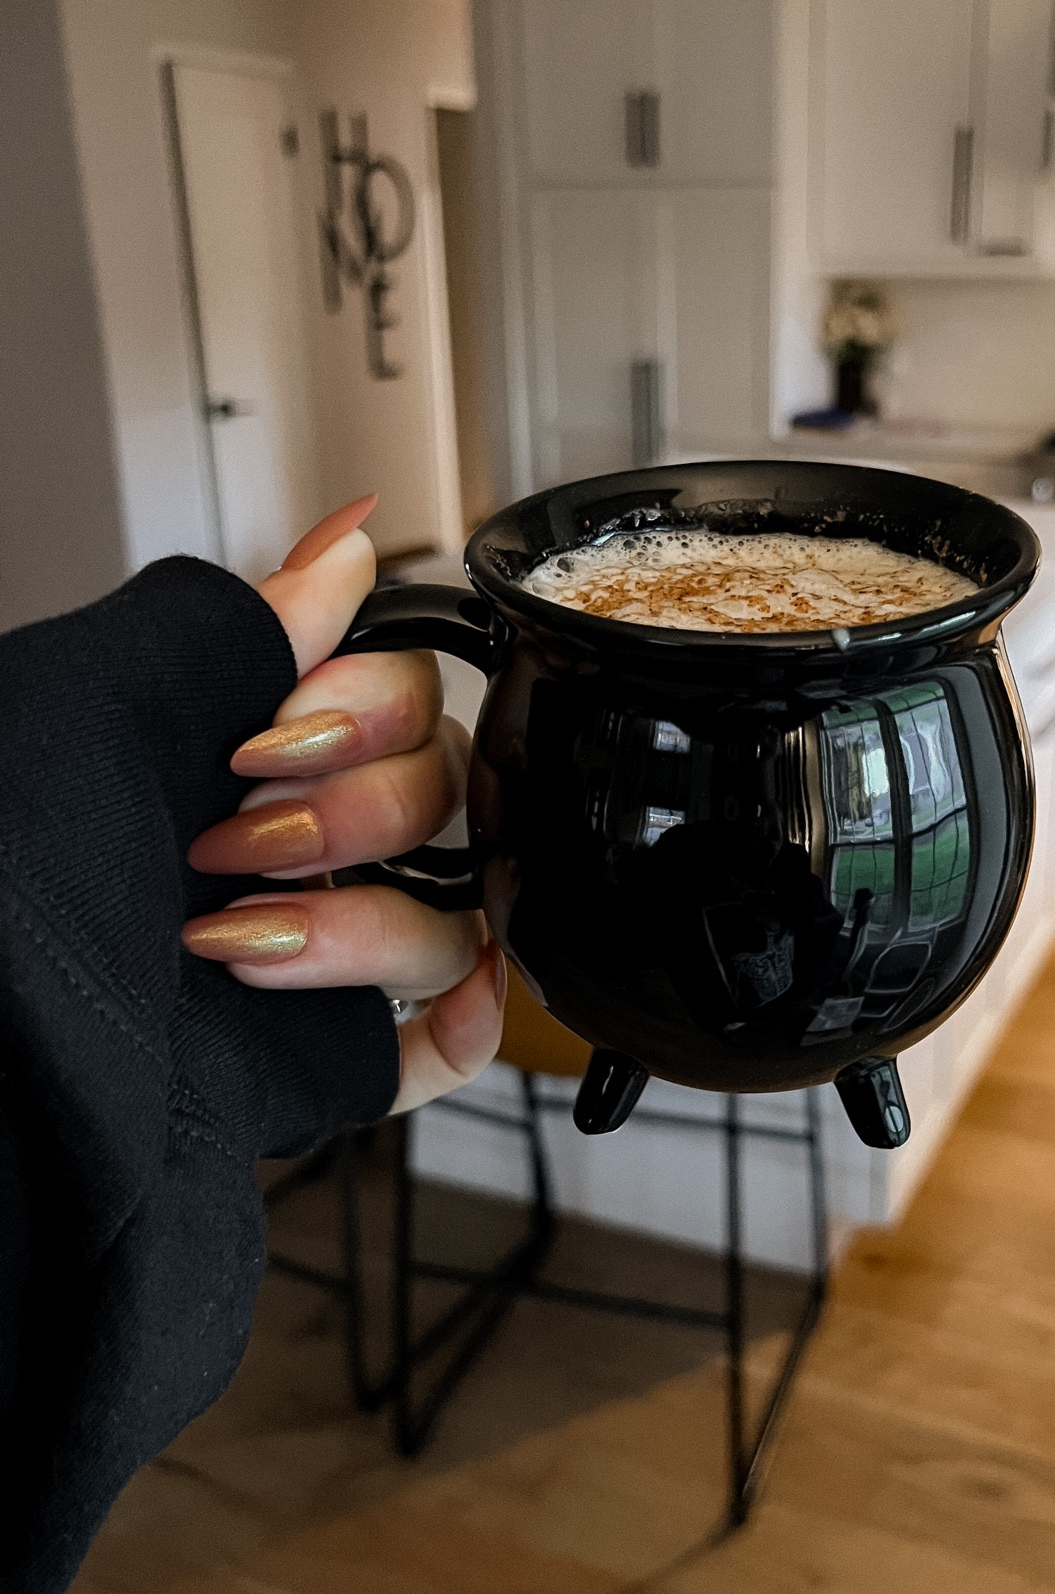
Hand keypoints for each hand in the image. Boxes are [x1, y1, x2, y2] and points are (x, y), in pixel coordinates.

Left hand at [180, 498, 505, 1112]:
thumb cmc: (35, 854)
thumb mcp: (125, 709)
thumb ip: (252, 629)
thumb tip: (342, 544)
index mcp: (274, 757)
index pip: (412, 701)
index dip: (363, 710)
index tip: (264, 737)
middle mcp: (312, 846)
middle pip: (443, 800)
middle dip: (345, 815)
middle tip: (228, 839)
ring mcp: (334, 953)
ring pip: (449, 922)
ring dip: (367, 928)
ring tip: (243, 938)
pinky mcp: (343, 1049)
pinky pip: (455, 1043)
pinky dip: (472, 1023)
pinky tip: (449, 1001)